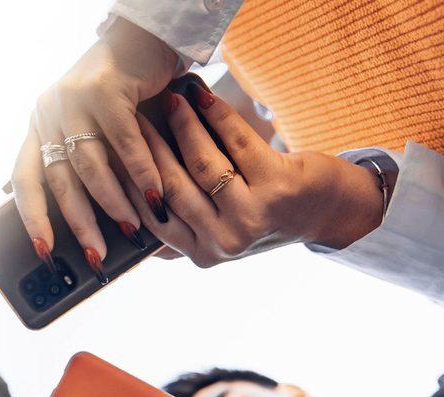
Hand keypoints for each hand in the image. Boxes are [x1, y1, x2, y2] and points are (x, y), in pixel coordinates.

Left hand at [10, 18, 176, 276]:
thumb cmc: (124, 91)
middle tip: (96, 253)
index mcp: (40, 125)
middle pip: (60, 180)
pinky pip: (122, 143)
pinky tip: (153, 194)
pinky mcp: (103, 88)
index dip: (32, 217)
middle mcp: (48, 112)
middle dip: (80, 223)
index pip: (25, 179)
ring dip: (113, 201)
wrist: (146, 38)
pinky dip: (140, 172)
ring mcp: (73, 98)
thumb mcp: (96, 129)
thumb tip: (88, 218)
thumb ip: (86, 164)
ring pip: (90, 164)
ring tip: (131, 226)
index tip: (44, 250)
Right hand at [118, 83, 383, 266]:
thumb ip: (178, 230)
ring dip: (182, 125)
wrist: (327, 211)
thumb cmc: (264, 214)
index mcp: (202, 254)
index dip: (131, 178)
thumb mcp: (218, 232)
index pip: (153, 213)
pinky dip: (216, 115)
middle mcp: (224, 241)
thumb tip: (126, 211)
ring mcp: (252, 217)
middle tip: (133, 116)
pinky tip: (202, 96)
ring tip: (169, 99)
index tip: (116, 145)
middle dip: (149, 147)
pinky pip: (236, 142)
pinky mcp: (277, 186)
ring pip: (201, 164)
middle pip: (171, 187)